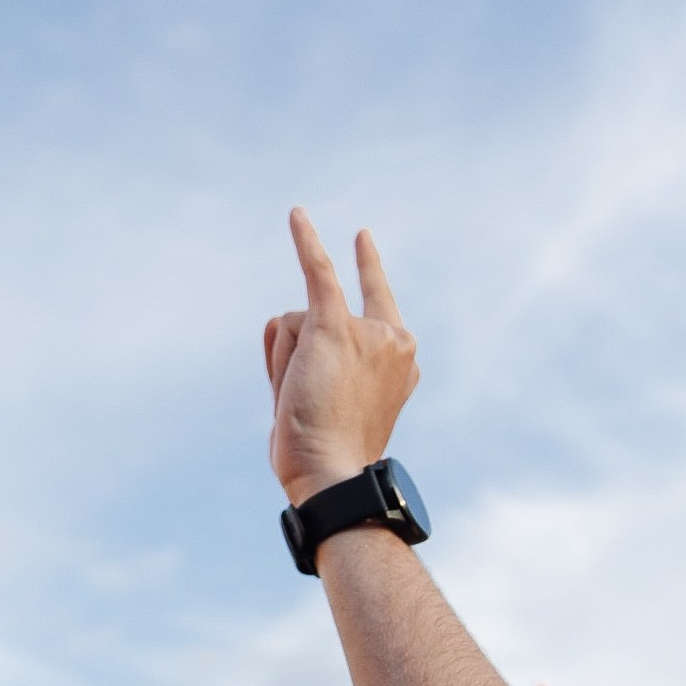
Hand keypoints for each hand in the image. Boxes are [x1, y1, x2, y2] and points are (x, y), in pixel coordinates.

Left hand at [264, 211, 418, 505]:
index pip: (368, 315)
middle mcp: (393, 338)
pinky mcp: (335, 327)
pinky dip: (306, 242)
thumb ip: (310, 356)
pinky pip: (317, 273)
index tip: (362, 240)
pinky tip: (296, 213)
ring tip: (300, 402)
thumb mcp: (328, 400)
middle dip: (300, 361)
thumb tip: (282, 319)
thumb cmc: (325, 450)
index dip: (356, 307)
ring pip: (296, 325)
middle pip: (320, 322)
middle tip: (312, 408)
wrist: (331, 471)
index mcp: (403, 359)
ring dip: (283, 364)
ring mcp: (367, 330)